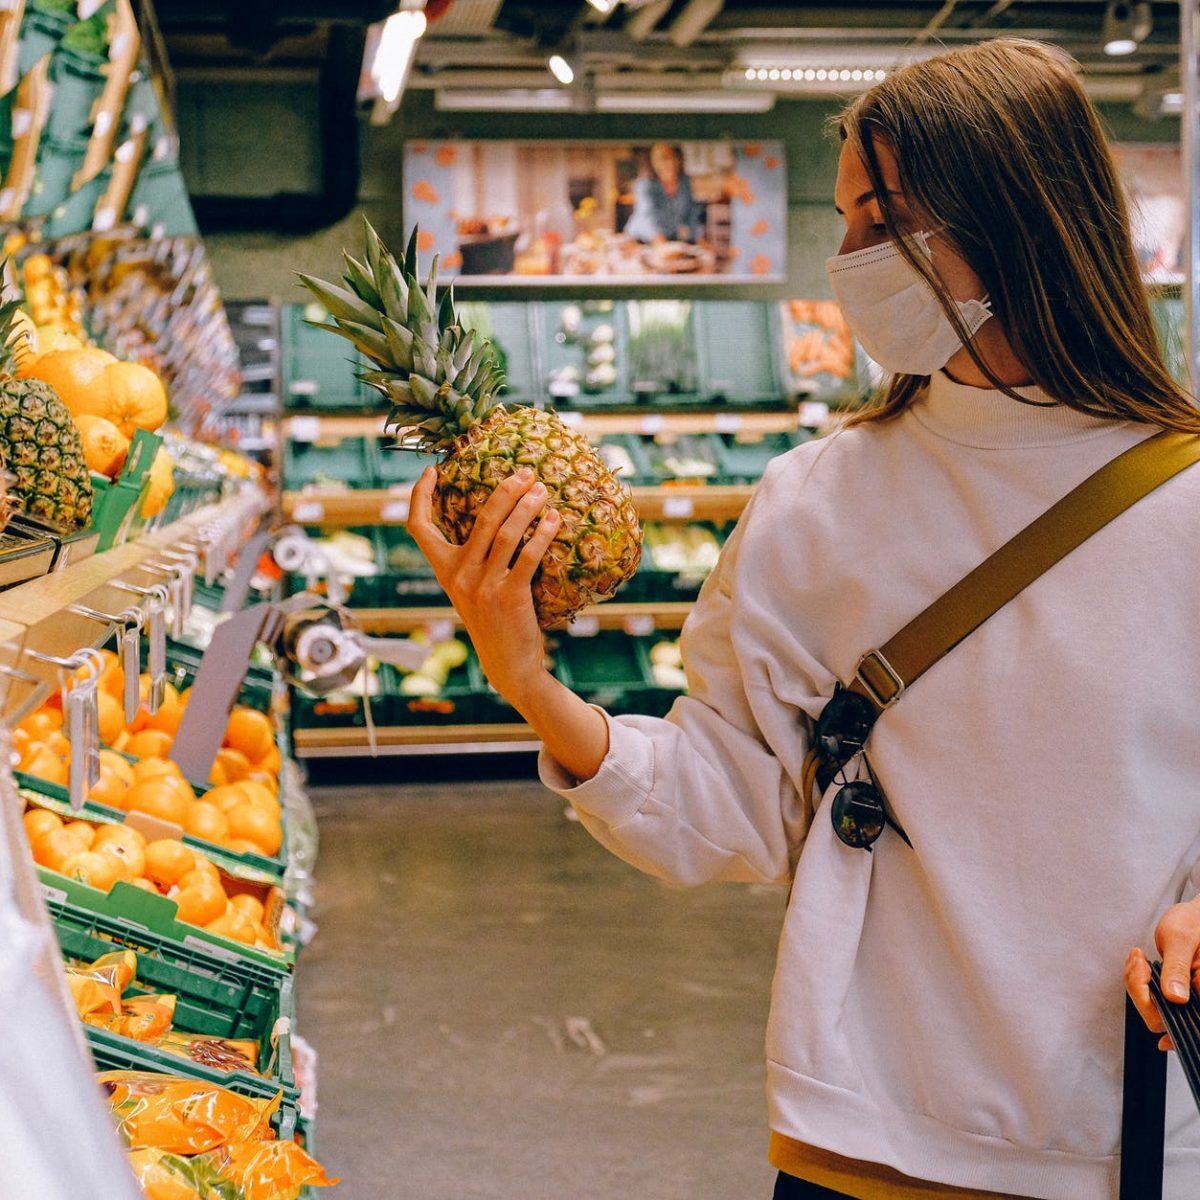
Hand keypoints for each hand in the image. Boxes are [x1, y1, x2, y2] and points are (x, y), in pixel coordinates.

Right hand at [407, 464, 609, 781]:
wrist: (508, 665)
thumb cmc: (494, 621)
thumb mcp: (472, 590)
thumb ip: (474, 561)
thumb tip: (494, 519)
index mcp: (444, 571)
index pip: (418, 528)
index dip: (419, 496)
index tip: (430, 471)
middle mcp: (458, 576)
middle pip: (479, 519)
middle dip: (505, 491)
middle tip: (526, 473)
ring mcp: (482, 587)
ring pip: (505, 533)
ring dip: (526, 507)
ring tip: (542, 490)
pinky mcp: (508, 596)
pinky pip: (527, 557)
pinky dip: (541, 535)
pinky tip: (553, 520)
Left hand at [1125, 898, 1199, 1050]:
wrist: (1195, 917)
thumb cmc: (1194, 923)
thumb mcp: (1182, 941)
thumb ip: (1178, 969)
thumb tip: (1176, 998)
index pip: (1177, 1021)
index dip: (1151, 1005)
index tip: (1143, 976)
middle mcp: (1198, 1003)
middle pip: (1160, 1020)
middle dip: (1140, 990)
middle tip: (1138, 961)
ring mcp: (1188, 1001)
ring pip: (1153, 1010)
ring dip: (1137, 984)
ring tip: (1138, 958)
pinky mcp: (1178, 996)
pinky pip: (1152, 998)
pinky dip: (1139, 982)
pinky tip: (1140, 963)